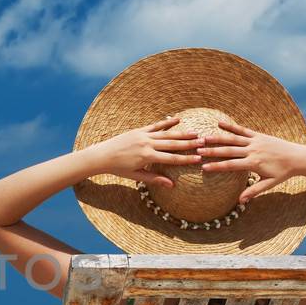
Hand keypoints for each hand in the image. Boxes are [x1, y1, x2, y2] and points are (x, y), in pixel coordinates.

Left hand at [86, 116, 202, 186]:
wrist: (102, 155)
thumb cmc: (118, 169)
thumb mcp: (136, 176)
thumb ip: (155, 179)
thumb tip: (172, 185)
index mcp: (147, 157)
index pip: (172, 159)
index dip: (186, 159)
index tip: (199, 159)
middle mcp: (147, 144)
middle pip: (172, 144)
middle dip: (189, 144)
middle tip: (203, 142)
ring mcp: (143, 136)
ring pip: (166, 134)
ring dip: (181, 133)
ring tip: (195, 133)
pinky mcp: (139, 130)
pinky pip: (155, 126)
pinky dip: (167, 123)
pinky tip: (177, 119)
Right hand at [197, 119, 305, 201]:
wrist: (298, 157)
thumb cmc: (283, 172)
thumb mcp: (269, 184)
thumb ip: (254, 191)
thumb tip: (240, 201)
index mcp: (254, 163)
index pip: (231, 165)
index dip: (217, 166)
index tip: (204, 167)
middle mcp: (253, 150)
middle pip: (229, 150)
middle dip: (212, 151)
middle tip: (197, 150)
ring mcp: (255, 141)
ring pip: (233, 139)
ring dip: (218, 138)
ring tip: (204, 137)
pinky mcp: (258, 135)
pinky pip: (243, 130)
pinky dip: (231, 127)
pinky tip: (220, 123)